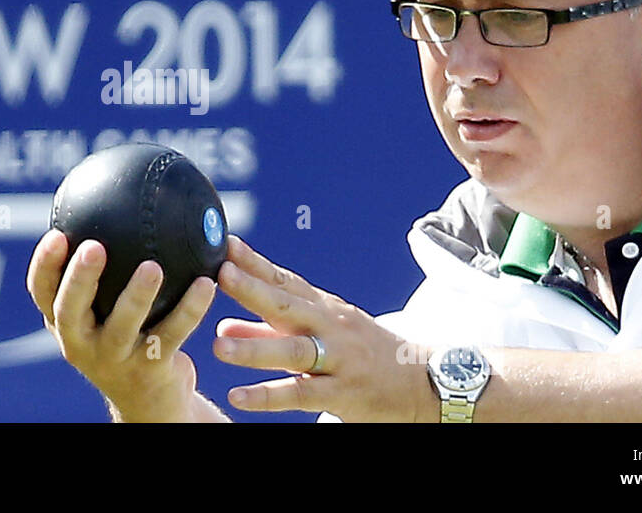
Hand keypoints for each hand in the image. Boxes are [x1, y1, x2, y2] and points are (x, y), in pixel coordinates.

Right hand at [26, 229, 217, 421]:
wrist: (150, 402)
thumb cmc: (127, 339)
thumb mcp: (105, 310)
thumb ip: (106, 271)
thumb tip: (117, 200)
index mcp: (64, 324)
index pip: (42, 293)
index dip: (44, 265)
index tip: (56, 233)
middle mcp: (80, 344)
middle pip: (70, 310)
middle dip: (80, 278)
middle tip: (94, 247)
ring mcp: (113, 360)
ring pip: (122, 326)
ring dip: (137, 295)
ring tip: (152, 267)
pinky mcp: (149, 371)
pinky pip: (171, 334)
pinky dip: (190, 309)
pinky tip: (207, 283)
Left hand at [212, 235, 428, 421]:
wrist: (423, 382)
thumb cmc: (362, 353)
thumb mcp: (319, 334)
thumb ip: (265, 331)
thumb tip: (220, 324)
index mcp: (322, 308)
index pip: (284, 280)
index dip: (255, 263)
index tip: (225, 244)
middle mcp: (329, 328)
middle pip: (287, 306)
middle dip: (253, 289)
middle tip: (219, 274)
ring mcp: (337, 360)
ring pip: (292, 351)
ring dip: (254, 348)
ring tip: (217, 345)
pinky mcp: (342, 393)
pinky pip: (301, 395)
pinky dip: (268, 396)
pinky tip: (238, 397)